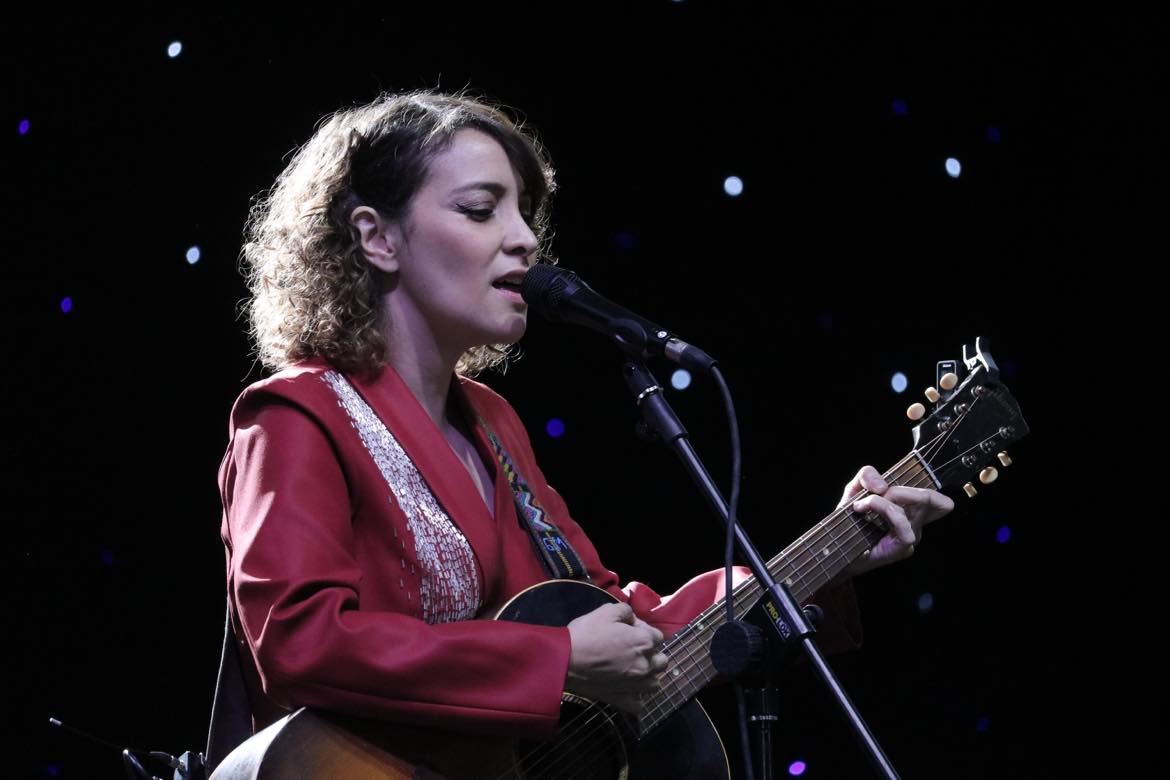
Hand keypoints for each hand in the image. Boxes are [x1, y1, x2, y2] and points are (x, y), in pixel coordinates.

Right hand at [565, 602, 668, 712]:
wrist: (565, 660)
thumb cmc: (586, 633)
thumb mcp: (607, 610)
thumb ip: (627, 611)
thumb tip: (633, 620)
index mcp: (644, 641)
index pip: (657, 636)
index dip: (643, 631)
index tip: (628, 631)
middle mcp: (646, 665)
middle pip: (662, 661)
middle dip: (652, 654)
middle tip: (632, 650)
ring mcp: (636, 685)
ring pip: (655, 684)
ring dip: (648, 677)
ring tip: (633, 671)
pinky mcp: (623, 699)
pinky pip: (638, 706)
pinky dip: (636, 699)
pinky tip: (628, 690)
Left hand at [837, 465, 954, 577]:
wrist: (836, 546)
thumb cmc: (849, 520)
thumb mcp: (855, 489)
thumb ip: (867, 475)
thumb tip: (882, 485)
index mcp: (911, 511)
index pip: (941, 504)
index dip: (931, 493)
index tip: (893, 490)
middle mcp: (915, 525)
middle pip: (928, 498)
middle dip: (899, 489)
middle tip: (873, 494)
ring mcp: (911, 536)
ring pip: (916, 505)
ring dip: (885, 498)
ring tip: (861, 504)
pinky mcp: (902, 547)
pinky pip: (901, 520)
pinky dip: (881, 507)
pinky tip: (862, 509)